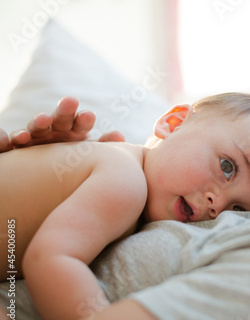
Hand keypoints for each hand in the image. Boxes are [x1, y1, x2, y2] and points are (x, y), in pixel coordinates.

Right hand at [0, 96, 125, 152]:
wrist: (52, 176)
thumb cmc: (78, 163)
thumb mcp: (91, 156)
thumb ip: (105, 147)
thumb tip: (119, 135)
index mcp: (77, 131)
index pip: (82, 123)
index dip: (84, 119)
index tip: (89, 116)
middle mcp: (57, 131)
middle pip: (61, 118)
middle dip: (65, 110)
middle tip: (71, 101)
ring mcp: (39, 137)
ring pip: (38, 126)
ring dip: (40, 121)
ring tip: (44, 119)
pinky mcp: (22, 147)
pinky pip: (18, 141)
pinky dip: (17, 137)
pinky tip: (21, 138)